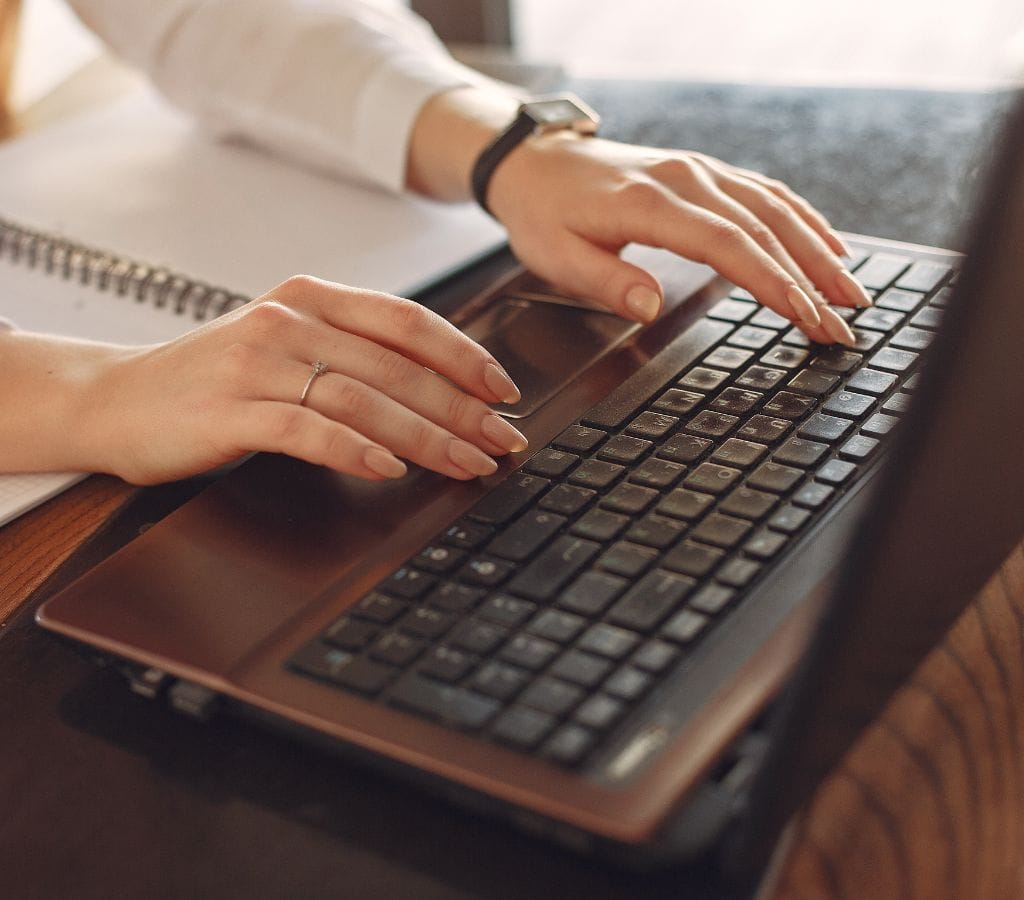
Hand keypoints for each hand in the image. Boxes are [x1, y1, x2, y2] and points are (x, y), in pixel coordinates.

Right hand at [78, 276, 526, 484]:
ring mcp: (257, 362)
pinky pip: (307, 429)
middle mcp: (288, 320)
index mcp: (310, 297)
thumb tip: (437, 389)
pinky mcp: (231, 409)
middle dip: (462, 408)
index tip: (504, 391)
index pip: (407, 321)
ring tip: (468, 464)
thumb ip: (349, 353)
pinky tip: (390, 469)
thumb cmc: (211, 380)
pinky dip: (355, 449)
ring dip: (426, 435)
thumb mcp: (284, 346)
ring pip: (363, 397)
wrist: (112, 399)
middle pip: (397, 365)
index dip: (464, 356)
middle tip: (504, 440)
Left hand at [487, 132, 871, 344]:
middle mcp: (686, 179)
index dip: (771, 282)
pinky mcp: (704, 173)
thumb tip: (649, 307)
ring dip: (818, 251)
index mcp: (651, 204)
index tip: (806, 316)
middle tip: (843, 324)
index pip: (727, 244)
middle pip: (764, 229)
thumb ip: (605, 281)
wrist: (536, 162)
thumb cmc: (544, 213)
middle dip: (810, 280)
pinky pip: (765, 192)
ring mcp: (700, 171)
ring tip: (852, 293)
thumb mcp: (555, 256)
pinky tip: (829, 246)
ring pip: (775, 208)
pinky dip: (803, 219)